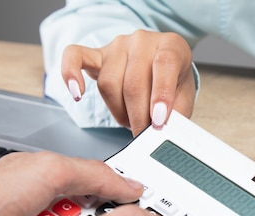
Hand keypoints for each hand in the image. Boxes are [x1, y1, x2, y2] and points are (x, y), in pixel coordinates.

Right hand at [62, 30, 195, 135]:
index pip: (164, 65)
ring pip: (108, 83)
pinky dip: (71, 74)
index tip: (158, 121)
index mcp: (171, 45)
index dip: (161, 95)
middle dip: (138, 116)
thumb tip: (161, 132)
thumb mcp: (183, 98)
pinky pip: (75, 57)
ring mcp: (118, 45)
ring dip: (118, 111)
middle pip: (133, 82)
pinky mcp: (96, 54)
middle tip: (143, 134)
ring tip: (130, 120)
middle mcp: (143, 40)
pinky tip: (76, 93)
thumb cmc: (172, 84)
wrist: (161, 69)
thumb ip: (176, 114)